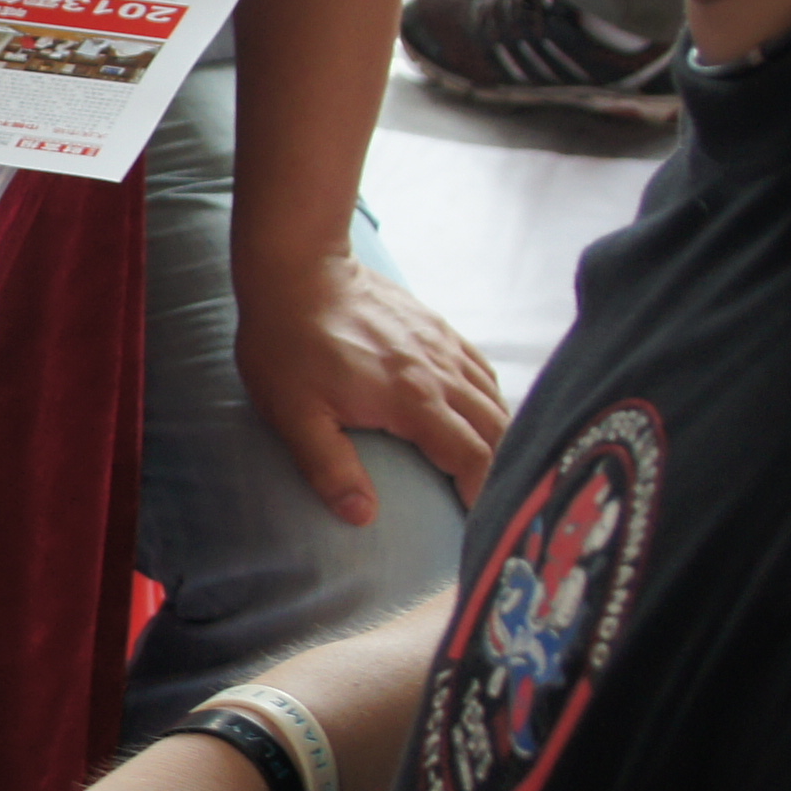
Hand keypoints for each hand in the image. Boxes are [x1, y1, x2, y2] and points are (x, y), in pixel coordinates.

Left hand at [234, 247, 508, 525]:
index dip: (484, 494)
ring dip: (500, 435)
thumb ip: (330, 468)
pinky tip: (480, 416)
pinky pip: (482, 369)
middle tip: (492, 502)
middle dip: (503, 471)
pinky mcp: (439, 327)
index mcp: (412, 400)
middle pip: (498, 431)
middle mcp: (441, 373)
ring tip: (491, 468)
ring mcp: (444, 346)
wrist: (297, 269)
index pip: (473, 458)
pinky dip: (490, 399)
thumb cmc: (288, 344)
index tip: (480, 521)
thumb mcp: (294, 415)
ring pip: (496, 399)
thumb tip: (362, 515)